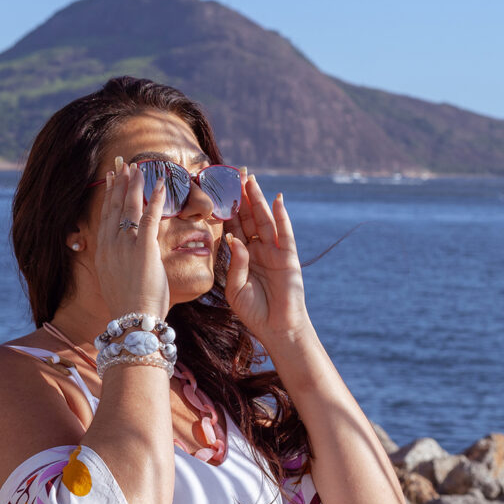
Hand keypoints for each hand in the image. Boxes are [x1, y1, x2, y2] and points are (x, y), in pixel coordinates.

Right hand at [94, 160, 169, 318]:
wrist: (132, 320)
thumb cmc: (128, 307)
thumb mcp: (114, 281)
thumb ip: (117, 265)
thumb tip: (121, 260)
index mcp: (103, 252)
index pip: (105, 216)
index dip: (109, 196)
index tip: (111, 179)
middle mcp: (111, 245)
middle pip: (114, 207)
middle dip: (118, 183)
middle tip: (122, 164)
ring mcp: (126, 246)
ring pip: (129, 207)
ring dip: (134, 185)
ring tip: (138, 167)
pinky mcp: (144, 249)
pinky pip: (150, 218)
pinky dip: (155, 199)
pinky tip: (161, 185)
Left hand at [224, 174, 310, 347]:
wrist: (277, 329)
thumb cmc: (254, 312)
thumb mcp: (235, 288)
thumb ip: (234, 264)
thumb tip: (234, 240)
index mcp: (242, 257)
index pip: (232, 228)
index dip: (225, 210)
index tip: (215, 192)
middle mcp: (258, 250)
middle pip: (247, 218)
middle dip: (241, 197)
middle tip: (234, 174)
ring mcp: (274, 252)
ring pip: (264, 220)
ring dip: (258, 200)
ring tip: (251, 180)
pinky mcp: (288, 258)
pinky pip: (284, 233)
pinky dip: (281, 216)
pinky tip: (276, 199)